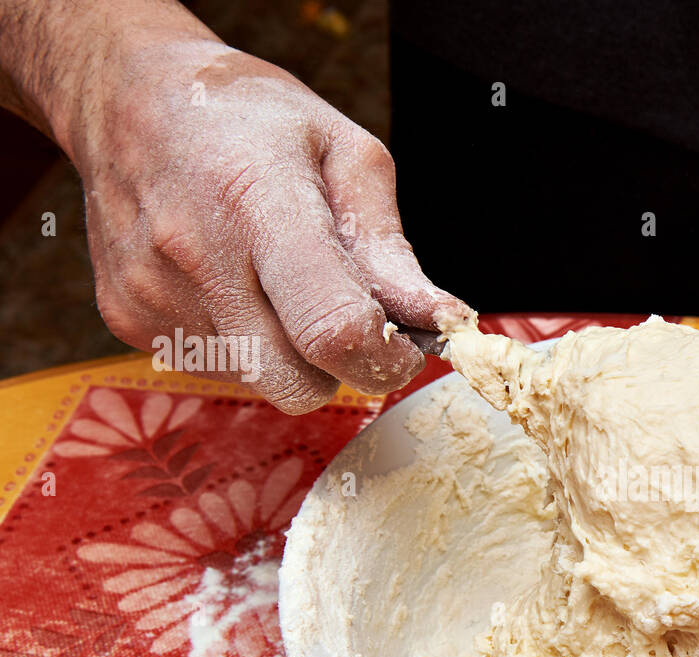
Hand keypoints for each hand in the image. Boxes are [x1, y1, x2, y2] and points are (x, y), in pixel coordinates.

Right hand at [66, 35, 468, 411]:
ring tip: (277, 281)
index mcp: (259, 205)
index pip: (331, 330)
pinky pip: (216, 366)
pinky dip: (242, 341)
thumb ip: (390, 248)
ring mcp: (153, 295)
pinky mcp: (127, 319)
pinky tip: (232, 282)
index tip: (403, 349)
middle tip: (346, 316)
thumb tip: (439, 318)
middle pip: (298, 383)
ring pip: (259, 381)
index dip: (384, 360)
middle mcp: (196, 258)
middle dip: (339, 368)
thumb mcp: (343, 153)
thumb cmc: (245, 117)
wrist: (123, 95)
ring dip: (289, 353)